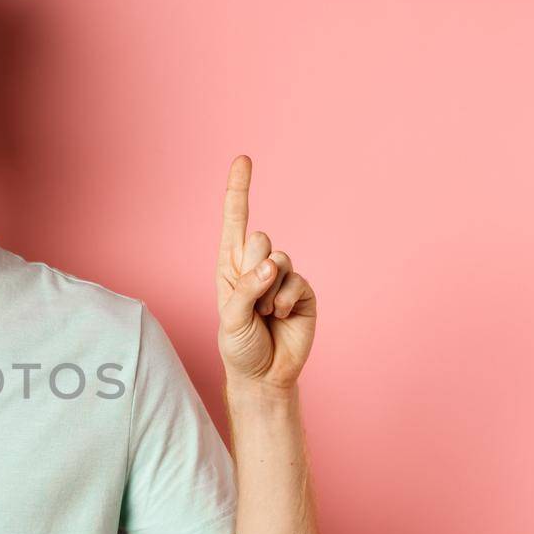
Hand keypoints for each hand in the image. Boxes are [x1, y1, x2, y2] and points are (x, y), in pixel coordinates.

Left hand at [216, 155, 316, 390]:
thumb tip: (273, 264)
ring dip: (269, 291)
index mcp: (231, 266)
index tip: (243, 158)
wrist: (264, 375)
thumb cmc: (239, 347)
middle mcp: (256, 266)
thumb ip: (247, 289)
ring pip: (280, 258)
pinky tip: (280, 319)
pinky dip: (285, 302)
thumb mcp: (230, 319)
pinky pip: (297, 281)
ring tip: (264, 316)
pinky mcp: (303, 291)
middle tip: (251, 302)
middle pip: (259, 239)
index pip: (236, 221)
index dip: (239, 189)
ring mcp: (282, 277)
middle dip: (253, 270)